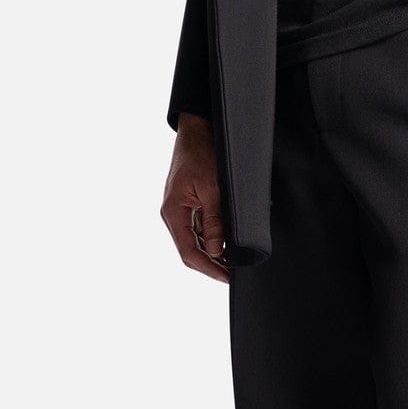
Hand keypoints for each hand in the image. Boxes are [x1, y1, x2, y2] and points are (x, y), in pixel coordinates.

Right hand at [161, 114, 229, 282]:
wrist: (197, 130)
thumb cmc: (201, 153)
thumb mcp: (212, 188)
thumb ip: (214, 220)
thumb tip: (216, 250)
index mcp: (172, 212)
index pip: (189, 252)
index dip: (209, 268)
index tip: (227, 278)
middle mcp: (173, 215)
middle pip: (191, 250)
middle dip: (212, 263)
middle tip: (233, 273)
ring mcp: (180, 210)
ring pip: (196, 240)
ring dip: (213, 251)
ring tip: (234, 258)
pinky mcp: (188, 205)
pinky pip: (199, 227)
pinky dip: (213, 235)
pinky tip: (227, 239)